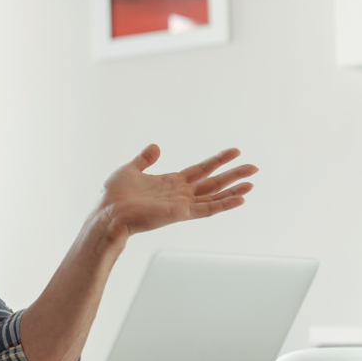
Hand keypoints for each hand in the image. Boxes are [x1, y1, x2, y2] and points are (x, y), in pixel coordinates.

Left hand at [98, 145, 257, 242]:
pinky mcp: (180, 213)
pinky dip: (224, 204)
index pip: (200, 170)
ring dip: (234, 189)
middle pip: (212, 182)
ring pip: (214, 195)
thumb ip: (144, 159)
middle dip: (233, 174)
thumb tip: (155, 146)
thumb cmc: (114, 196)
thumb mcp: (129, 169)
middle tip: (254, 167)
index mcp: (170, 182)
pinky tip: (240, 199)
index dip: (217, 160)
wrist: (107, 213)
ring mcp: (181, 204)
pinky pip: (207, 208)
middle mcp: (179, 194)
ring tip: (252, 181)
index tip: (235, 151)